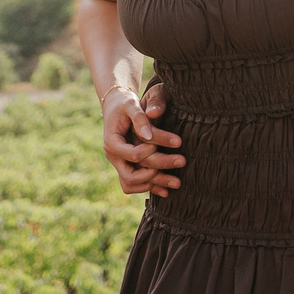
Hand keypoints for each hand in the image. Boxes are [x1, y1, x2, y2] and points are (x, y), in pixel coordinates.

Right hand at [101, 83, 182, 197]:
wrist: (116, 105)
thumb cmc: (125, 102)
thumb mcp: (131, 104)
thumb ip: (140, 118)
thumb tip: (148, 137)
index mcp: (112, 142)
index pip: (133, 155)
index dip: (152, 150)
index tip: (171, 140)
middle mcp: (113, 156)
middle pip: (132, 175)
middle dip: (158, 172)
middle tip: (181, 162)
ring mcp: (119, 163)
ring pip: (132, 184)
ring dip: (154, 184)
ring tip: (177, 182)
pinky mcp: (127, 165)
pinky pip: (134, 184)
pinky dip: (149, 187)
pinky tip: (167, 191)